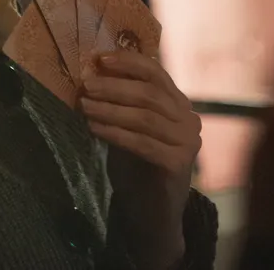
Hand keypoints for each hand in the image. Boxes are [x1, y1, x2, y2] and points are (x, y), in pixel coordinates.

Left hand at [81, 51, 200, 268]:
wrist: (151, 213)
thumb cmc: (137, 166)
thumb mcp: (128, 126)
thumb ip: (120, 102)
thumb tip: (91, 75)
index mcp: (179, 104)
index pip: (157, 72)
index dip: (129, 62)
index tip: (101, 59)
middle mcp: (189, 118)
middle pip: (150, 93)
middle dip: (114, 86)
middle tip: (86, 85)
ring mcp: (188, 141)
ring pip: (146, 116)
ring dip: (111, 109)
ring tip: (85, 106)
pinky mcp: (179, 163)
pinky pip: (143, 142)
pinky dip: (116, 133)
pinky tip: (94, 129)